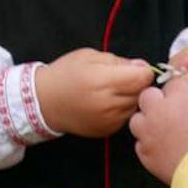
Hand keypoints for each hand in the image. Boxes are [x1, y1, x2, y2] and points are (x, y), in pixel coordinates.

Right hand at [35, 48, 153, 137]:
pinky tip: (109, 103)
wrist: (44, 103)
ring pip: (136, 106)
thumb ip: (118, 61)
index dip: (143, 70)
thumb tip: (141, 67)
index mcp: (103, 81)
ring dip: (132, 96)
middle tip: (124, 77)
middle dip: (138, 83)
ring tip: (115, 90)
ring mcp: (108, 121)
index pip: (143, 78)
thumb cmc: (66, 73)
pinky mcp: (107, 131)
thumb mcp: (90, 56)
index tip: (135, 68)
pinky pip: (126, 117)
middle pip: (142, 92)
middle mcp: (108, 104)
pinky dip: (123, 109)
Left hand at [129, 78, 187, 183]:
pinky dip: (148, 145)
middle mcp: (159, 110)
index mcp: (179, 96)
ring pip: (137, 120)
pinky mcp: (145, 154)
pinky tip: (161, 149)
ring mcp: (149, 132)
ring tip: (159, 131)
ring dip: (146, 123)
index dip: (177, 93)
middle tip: (166, 111)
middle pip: (147, 96)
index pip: (171, 85)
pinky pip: (140, 145)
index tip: (182, 100)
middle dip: (155, 101)